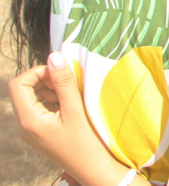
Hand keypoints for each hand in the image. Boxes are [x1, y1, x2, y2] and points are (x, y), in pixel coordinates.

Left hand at [7, 53, 140, 185]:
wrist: (93, 169)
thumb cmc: (86, 143)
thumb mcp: (75, 110)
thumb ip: (63, 83)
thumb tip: (54, 56)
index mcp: (29, 120)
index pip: (18, 84)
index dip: (37, 72)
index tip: (60, 72)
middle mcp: (25, 125)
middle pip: (24, 90)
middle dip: (45, 79)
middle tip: (68, 82)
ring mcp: (32, 129)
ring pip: (32, 97)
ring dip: (50, 88)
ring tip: (71, 93)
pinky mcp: (41, 131)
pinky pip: (40, 107)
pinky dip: (53, 99)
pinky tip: (70, 103)